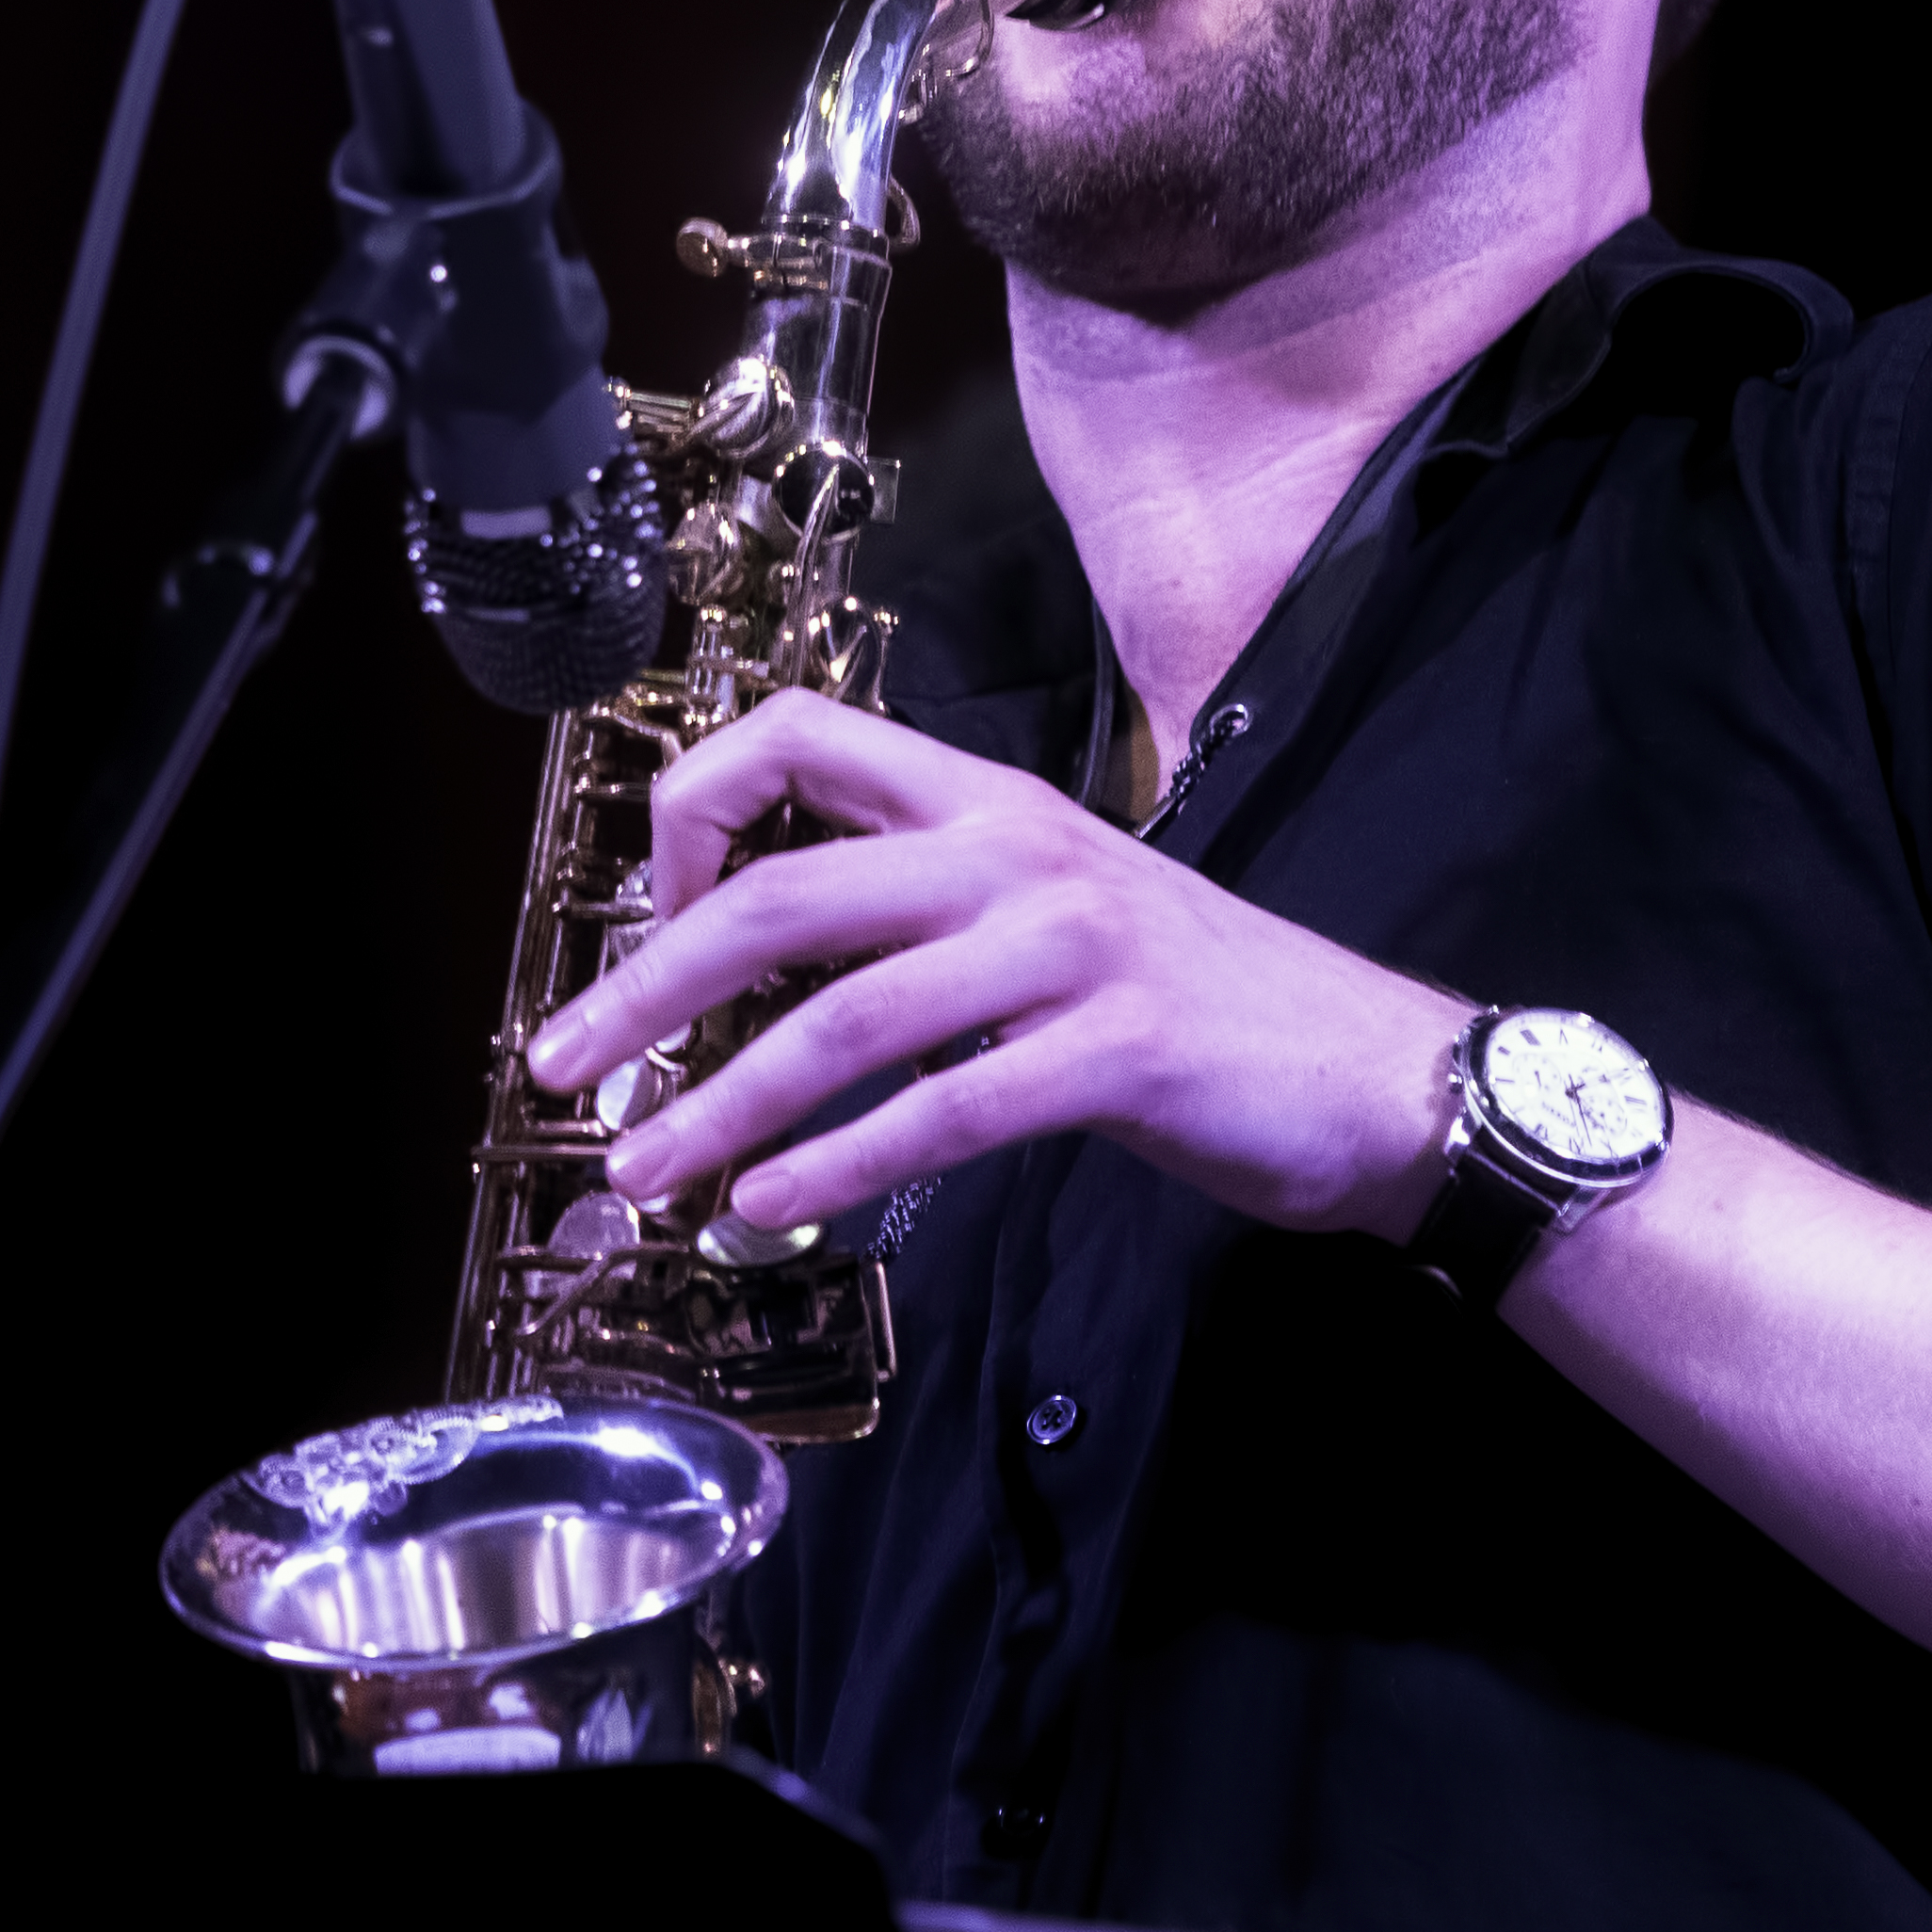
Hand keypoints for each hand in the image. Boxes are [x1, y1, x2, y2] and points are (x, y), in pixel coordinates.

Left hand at [522, 690, 1463, 1239]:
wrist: (1371, 1067)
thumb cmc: (1199, 997)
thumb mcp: (1055, 906)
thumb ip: (929, 905)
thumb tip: (764, 958)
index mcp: (989, 799)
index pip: (797, 730)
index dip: (691, 804)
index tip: (645, 907)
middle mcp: (1018, 850)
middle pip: (785, 889)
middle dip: (647, 982)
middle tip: (561, 1068)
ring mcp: (1071, 946)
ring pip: (844, 1012)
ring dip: (718, 1099)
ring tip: (641, 1170)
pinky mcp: (1114, 1051)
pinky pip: (945, 1109)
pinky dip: (838, 1159)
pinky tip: (768, 1201)